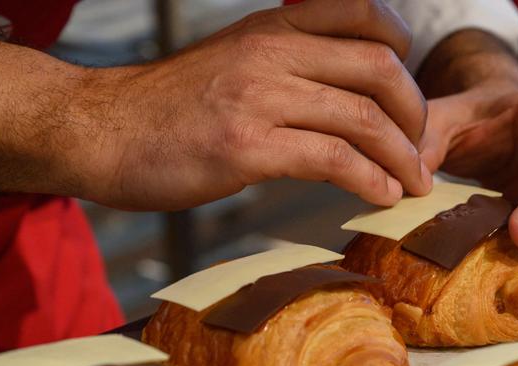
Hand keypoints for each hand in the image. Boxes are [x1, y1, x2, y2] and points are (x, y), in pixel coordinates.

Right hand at [85, 0, 431, 210]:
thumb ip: (285, 64)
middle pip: (380, 66)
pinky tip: (380, 196)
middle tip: (421, 149)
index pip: (364, 12)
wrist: (96, 131)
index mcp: (271, 27)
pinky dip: (371, 180)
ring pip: (364, 116)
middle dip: (416, 112)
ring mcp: (259, 97)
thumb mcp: (232, 61)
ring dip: (402, 156)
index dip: (402, 49)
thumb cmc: (167, 108)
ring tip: (412, 183)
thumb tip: (344, 92)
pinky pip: (333, 159)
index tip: (407, 92)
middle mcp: (271, 52)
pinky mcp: (246, 146)